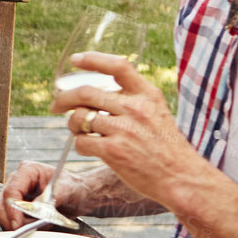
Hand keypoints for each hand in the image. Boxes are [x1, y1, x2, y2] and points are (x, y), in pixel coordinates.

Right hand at [0, 160, 90, 228]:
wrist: (79, 196)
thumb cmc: (75, 188)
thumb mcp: (68, 190)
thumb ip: (50, 198)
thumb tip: (35, 208)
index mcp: (28, 170)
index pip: (11, 191)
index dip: (12, 210)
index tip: (18, 224)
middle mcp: (18, 180)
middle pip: (2, 202)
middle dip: (12, 219)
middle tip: (25, 229)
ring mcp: (16, 193)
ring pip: (3, 211)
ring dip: (17, 223)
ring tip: (37, 224)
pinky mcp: (17, 205)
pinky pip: (10, 218)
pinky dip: (21, 225)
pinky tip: (35, 224)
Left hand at [50, 52, 209, 206]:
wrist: (181, 177)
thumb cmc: (167, 149)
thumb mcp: (158, 113)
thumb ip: (133, 101)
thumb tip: (96, 96)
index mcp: (147, 95)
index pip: (118, 66)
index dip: (93, 60)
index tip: (75, 60)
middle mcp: (134, 108)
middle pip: (86, 92)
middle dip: (64, 98)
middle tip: (56, 105)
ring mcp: (123, 129)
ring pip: (80, 117)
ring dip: (73, 125)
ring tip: (80, 131)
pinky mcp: (113, 151)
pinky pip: (81, 142)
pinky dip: (80, 145)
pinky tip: (90, 149)